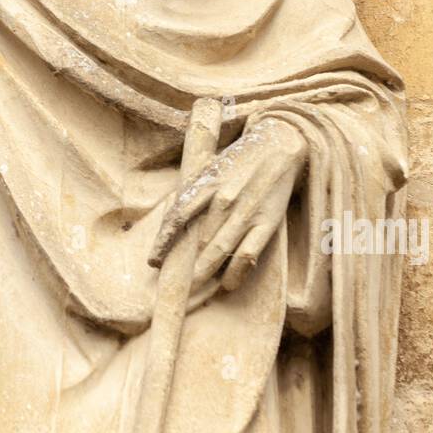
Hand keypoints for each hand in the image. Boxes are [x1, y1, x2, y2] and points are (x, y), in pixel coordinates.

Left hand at [148, 117, 307, 291]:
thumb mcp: (210, 168)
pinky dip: (235, 273)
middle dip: (186, 267)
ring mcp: (245, 212)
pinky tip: (228, 284)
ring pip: (219, 251)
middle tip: (178, 287)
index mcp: (206, 183)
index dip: (163, 243)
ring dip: (206, 274)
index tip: (154, 262)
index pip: (176, 217)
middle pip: (198, 242)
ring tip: (197, 289)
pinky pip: (247, 254)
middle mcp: (223, 199)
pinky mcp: (266, 222)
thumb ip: (193, 191)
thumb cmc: (239, 159)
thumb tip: (175, 222)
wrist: (278, 144)